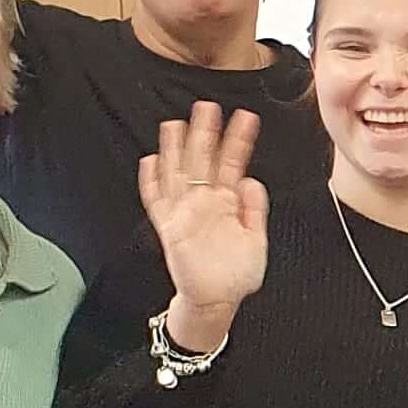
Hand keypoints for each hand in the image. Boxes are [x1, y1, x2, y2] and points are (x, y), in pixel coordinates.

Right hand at [139, 102, 268, 346]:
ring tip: (175, 124)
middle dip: (205, 133)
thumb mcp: (256, 241)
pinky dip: (151, 182)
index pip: (233, 163)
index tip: (246, 117)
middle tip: (208, 107)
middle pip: (203, 160)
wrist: (217, 300)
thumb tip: (253, 181)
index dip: (239, 141)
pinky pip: (156, 201)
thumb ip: (255, 211)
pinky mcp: (169, 228)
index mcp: (228, 203)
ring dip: (175, 149)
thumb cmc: (236, 273)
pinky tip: (150, 161)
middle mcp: (205, 202)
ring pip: (177, 173)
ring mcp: (185, 213)